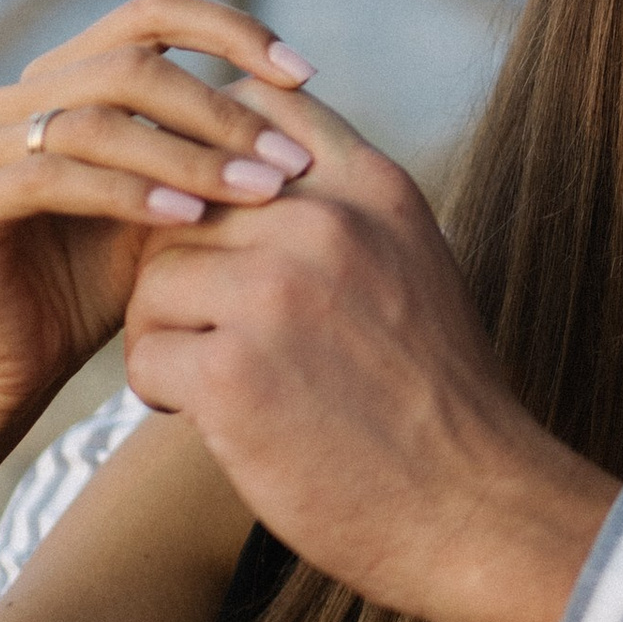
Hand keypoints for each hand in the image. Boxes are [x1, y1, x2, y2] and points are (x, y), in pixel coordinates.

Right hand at [0, 0, 320, 431]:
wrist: (21, 372)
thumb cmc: (107, 286)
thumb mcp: (176, 203)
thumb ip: (212, 145)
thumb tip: (303, 95)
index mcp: (65, 77)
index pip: (152, 13)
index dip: (231, 31)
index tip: (306, 74)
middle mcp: (13, 98)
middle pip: (131, 65)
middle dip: (222, 110)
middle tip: (290, 160)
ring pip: (95, 119)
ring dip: (187, 154)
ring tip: (257, 190)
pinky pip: (51, 179)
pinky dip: (127, 193)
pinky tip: (189, 218)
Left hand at [124, 101, 619, 621]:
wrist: (478, 512)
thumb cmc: (439, 402)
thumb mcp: (413, 267)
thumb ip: (344, 212)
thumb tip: (254, 172)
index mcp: (374, 189)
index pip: (254, 110)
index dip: (210, 159)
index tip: (213, 222)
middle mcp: (325, 225)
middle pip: (186, 201)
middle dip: (182, 266)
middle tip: (210, 327)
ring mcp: (276, 295)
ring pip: (153, 278)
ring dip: (163, 332)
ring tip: (206, 379)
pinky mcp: (233, 375)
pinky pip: (144, 356)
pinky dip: (158, 392)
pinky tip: (201, 419)